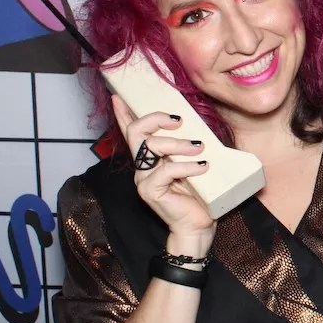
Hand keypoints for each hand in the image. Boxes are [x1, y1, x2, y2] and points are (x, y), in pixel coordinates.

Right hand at [112, 95, 215, 244]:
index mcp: (151, 158)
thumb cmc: (200, 194)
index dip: (124, 113)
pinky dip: (187, 166)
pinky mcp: (149, 191)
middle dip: (156, 119)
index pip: (133, 131)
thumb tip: (198, 125)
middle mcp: (143, 166)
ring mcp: (143, 179)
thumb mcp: (195, 163)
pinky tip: (203, 167)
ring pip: (150, 147)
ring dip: (178, 144)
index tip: (119, 96)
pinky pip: (165, 170)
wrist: (198, 226)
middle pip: (137, 132)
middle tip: (179, 120)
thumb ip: (189, 147)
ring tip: (199, 149)